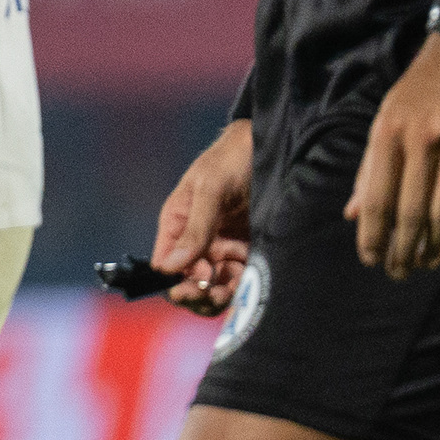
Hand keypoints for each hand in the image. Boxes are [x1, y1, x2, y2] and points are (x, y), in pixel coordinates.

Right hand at [150, 118, 255, 311]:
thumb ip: (194, 229)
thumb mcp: (210, 189)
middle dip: (197, 293)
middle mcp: (196, 240)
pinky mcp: (248, 251)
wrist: (274, 144)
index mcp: (177, 224)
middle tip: (213, 292)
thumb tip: (168, 268)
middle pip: (188, 281)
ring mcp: (222, 247)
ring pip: (213, 286)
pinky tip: (248, 283)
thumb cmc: (232, 159)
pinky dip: (241, 289)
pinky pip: (239, 280)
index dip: (176, 280)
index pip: (166, 264)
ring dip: (219, 295)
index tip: (194, 283)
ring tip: (231, 291)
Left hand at [349, 41, 439, 274]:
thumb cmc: (420, 90)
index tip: (371, 260)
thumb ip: (370, 169)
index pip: (378, 199)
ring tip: (427, 261)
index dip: (373, 236)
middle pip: (412, 212)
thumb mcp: (385, 119)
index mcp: (389, 133)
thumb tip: (353, 215)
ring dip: (436, 244)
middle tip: (399, 272)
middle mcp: (423, 138)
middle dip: (404, 250)